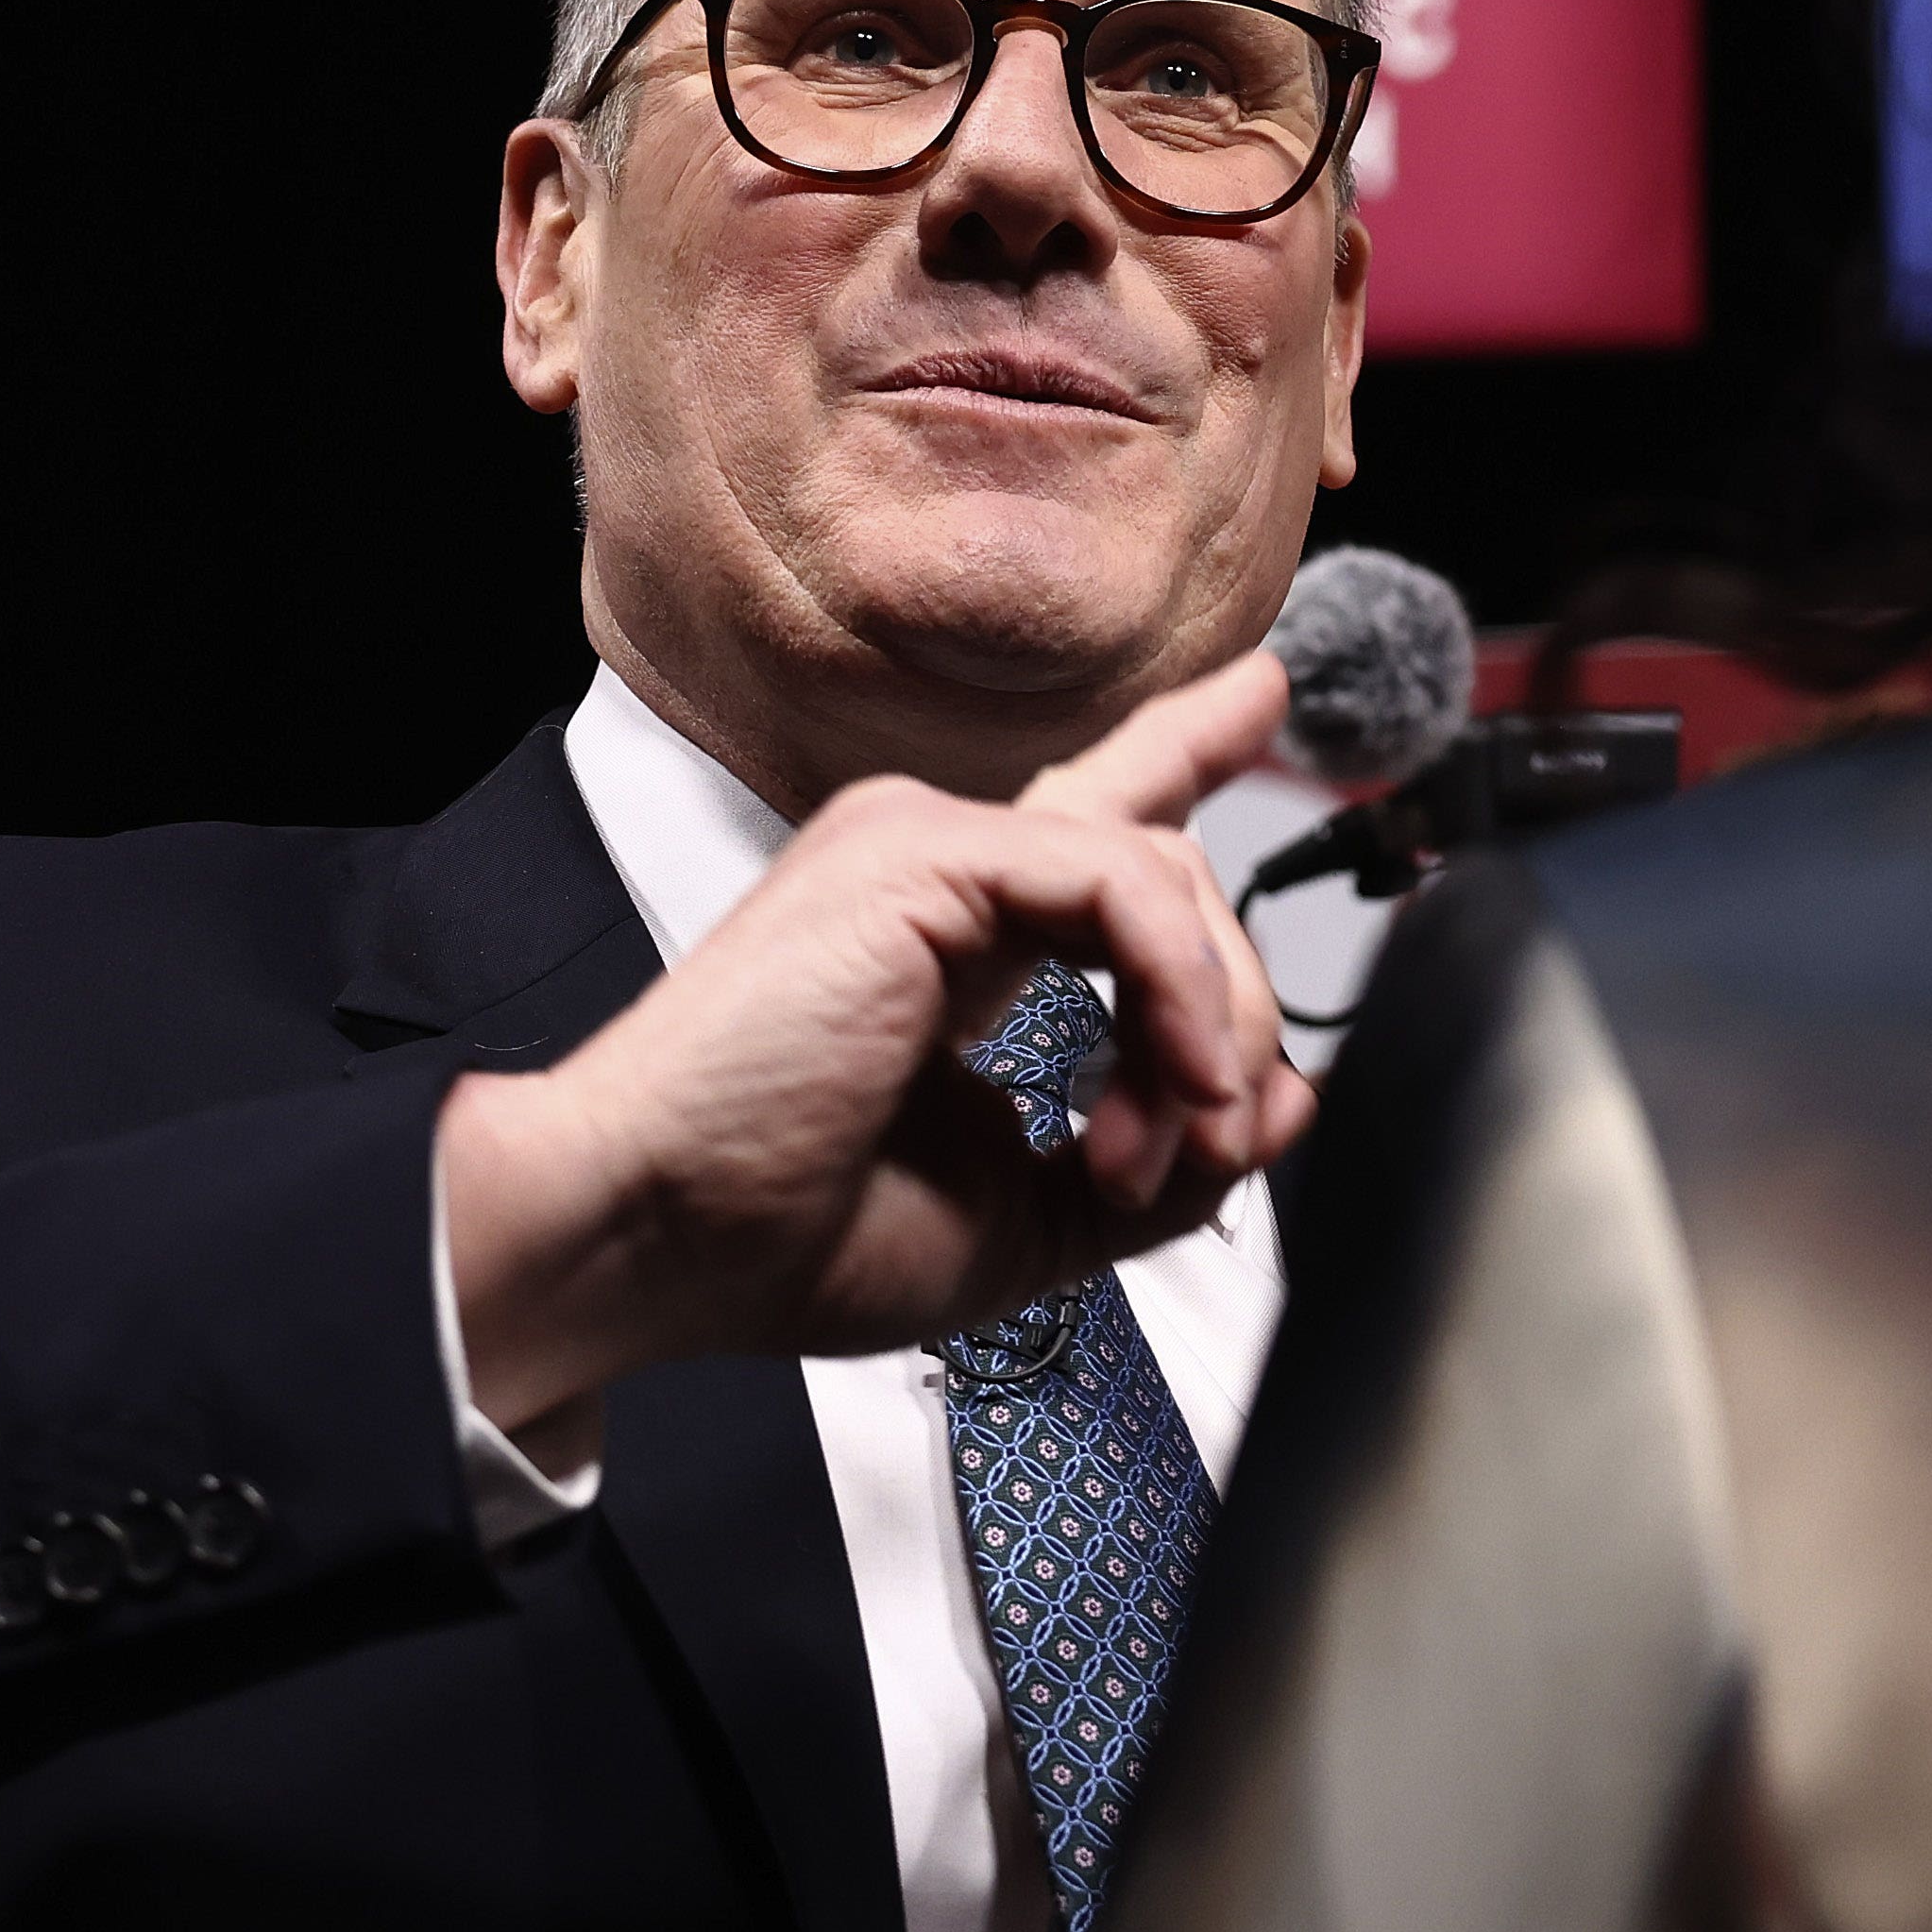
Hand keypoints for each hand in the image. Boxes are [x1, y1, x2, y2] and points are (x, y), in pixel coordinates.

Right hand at [441, 649, 1316, 1435]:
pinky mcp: (920, 856)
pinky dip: (1173, 992)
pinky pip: (1120, 880)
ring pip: (1163, 874)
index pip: (1093, 819)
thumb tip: (1281, 1106)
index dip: (1184, 748)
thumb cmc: (781, 1234)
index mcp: (949, 932)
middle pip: (1169, 873)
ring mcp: (923, 846)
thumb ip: (1161, 1164)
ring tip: (1165, 1151)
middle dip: (1223, 1027)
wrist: (650, 1239)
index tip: (1264, 692)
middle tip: (1195, 1157)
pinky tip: (1176, 1085)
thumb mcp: (1022, 1220)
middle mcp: (938, 865)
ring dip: (1202, 1034)